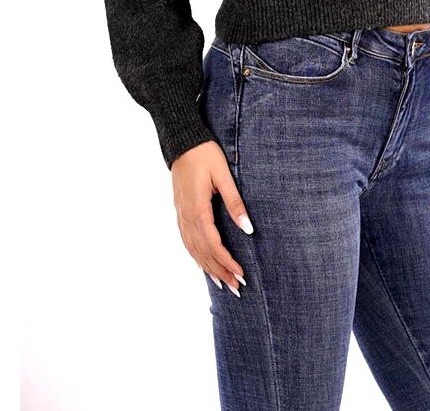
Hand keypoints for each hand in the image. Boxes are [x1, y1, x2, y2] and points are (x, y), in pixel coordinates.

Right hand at [171, 140, 252, 295]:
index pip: (213, 244)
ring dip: (208, 268)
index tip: (241, 274)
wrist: (183, 142)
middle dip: (220, 272)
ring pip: (193, 249)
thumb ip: (235, 203)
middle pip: (203, 252)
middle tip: (236, 288)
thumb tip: (248, 229)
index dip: (227, 262)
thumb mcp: (223, 176)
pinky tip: (204, 264)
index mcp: (197, 209)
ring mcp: (181, 215)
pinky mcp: (180, 211)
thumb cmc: (206, 155)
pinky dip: (196, 256)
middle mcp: (186, 217)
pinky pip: (187, 240)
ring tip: (222, 284)